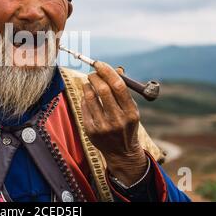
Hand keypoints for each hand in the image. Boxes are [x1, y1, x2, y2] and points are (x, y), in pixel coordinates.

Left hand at [81, 61, 147, 185]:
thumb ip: (123, 90)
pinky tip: (88, 99)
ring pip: (90, 97)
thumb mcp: (130, 109)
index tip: (99, 63)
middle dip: (95, 76)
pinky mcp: (91, 131)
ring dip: (87, 85)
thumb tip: (116, 69)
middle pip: (103, 90)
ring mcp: (103, 126)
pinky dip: (84, 98)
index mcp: (131, 112)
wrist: (122, 152)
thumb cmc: (126, 124)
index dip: (107, 71)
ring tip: (89, 84)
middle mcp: (118, 120)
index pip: (118, 86)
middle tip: (92, 73)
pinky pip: (84, 107)